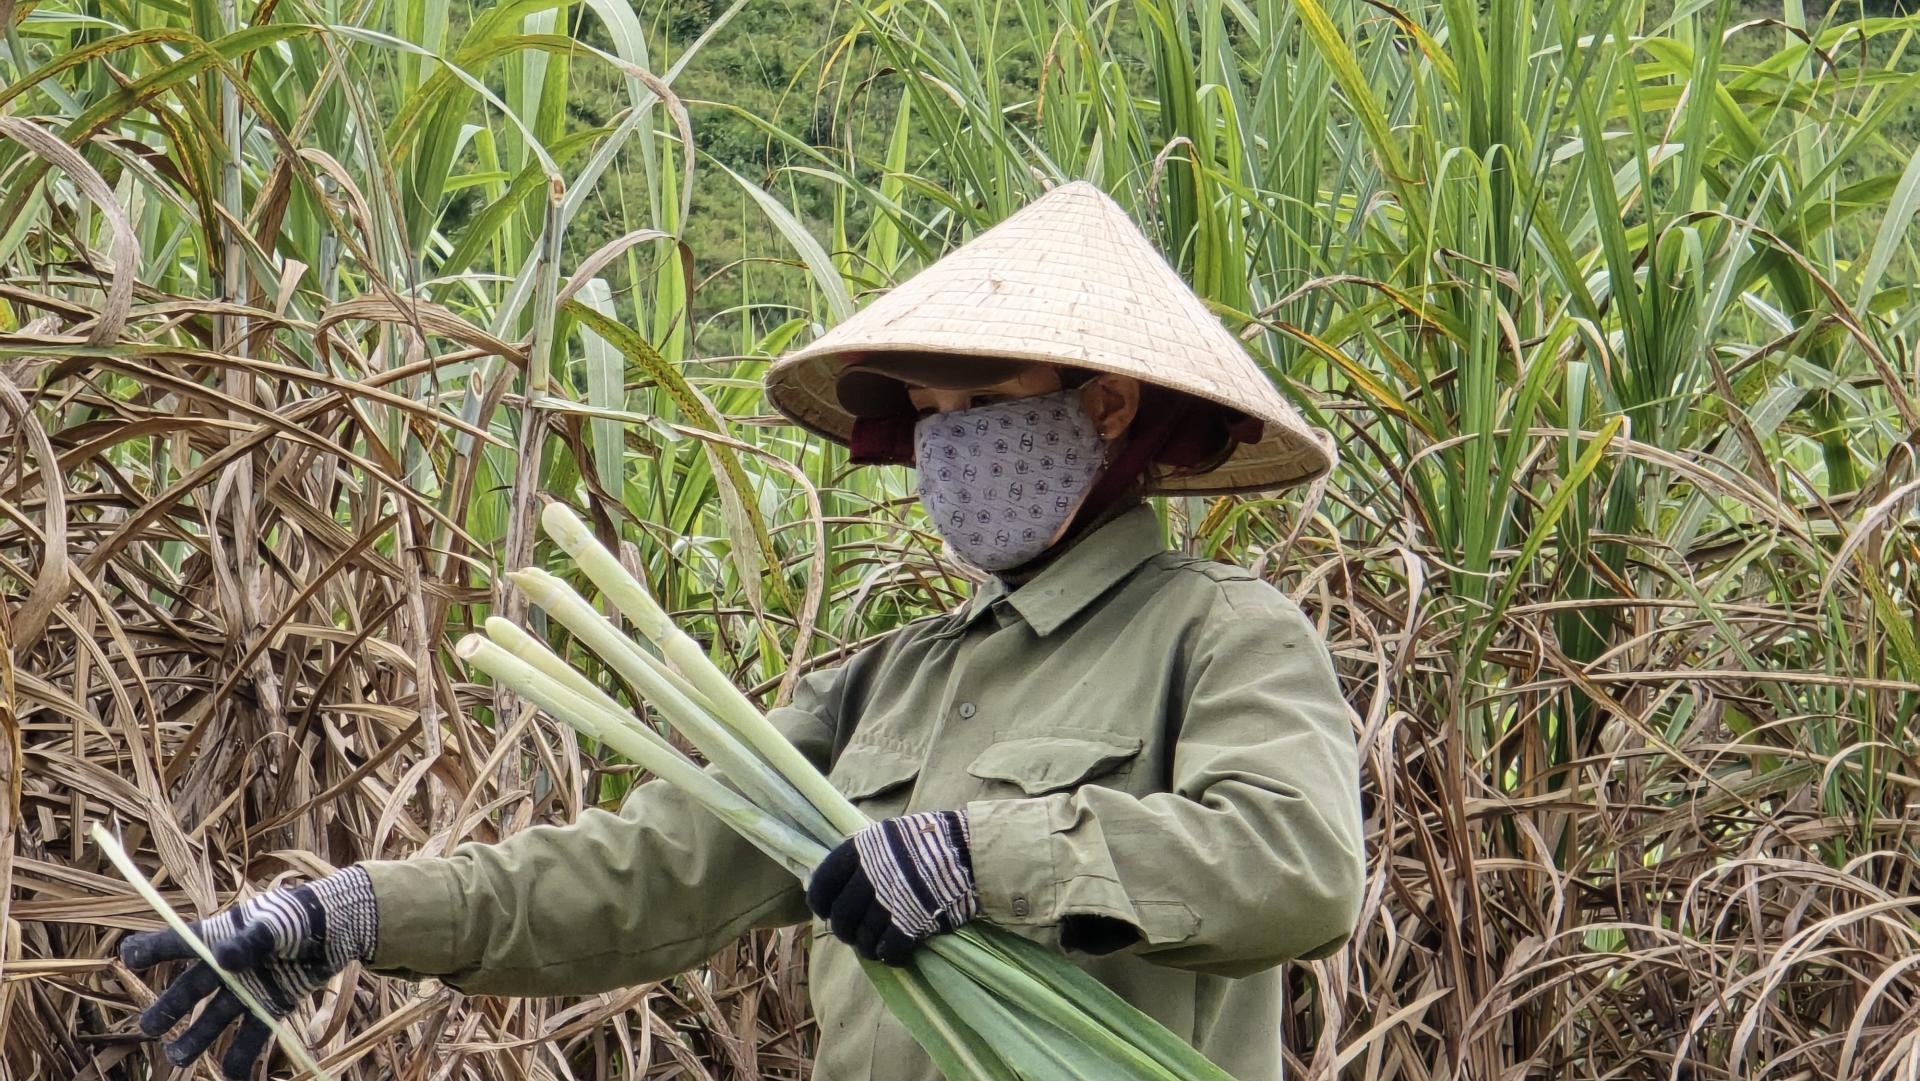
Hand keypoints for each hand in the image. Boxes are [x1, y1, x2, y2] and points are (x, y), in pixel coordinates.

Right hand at [118, 866, 377, 1079]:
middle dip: (168, 1008)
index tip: (127, 959)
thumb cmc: (302, 914)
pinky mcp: (271, 1003)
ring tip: (178, 1057)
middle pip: (191, 988)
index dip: (152, 950)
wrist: (340, 927)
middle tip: (148, 1028)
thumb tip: (221, 959)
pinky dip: (241, 1058)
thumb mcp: (277, 922)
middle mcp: (228, 964)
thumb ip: (251, 940)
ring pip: (215, 1016)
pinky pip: (251, 1034)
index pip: (179, 943)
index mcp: (222, 934)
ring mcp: (248, 986)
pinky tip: (231, 1078)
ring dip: (196, 1038)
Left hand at [805, 810, 977, 964]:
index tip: (829, 911)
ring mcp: (890, 900)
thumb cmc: (935, 840)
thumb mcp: (891, 835)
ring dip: (867, 947)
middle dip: (846, 931)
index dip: (822, 904)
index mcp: (861, 849)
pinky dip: (889, 956)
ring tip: (875, 946)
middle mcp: (870, 874)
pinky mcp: (912, 922)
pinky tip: (895, 953)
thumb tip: (844, 879)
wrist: (975, 851)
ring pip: (863, 938)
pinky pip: (889, 950)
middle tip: (855, 934)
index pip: (822, 884)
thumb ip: (866, 855)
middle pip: (841, 917)